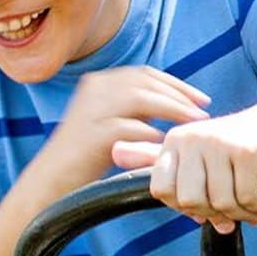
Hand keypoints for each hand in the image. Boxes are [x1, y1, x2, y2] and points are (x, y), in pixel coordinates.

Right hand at [37, 67, 210, 190]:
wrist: (52, 181)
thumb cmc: (88, 156)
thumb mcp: (114, 121)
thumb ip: (140, 108)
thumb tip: (179, 101)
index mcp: (100, 82)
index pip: (146, 74)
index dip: (177, 84)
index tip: (201, 99)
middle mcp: (94, 90)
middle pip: (146, 81)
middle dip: (180, 94)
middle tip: (204, 110)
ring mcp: (90, 110)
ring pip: (140, 97)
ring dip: (172, 108)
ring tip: (193, 123)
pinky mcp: (90, 134)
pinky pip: (128, 127)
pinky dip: (150, 133)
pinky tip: (164, 143)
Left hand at [111, 102, 256, 233]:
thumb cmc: (238, 145)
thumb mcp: (197, 153)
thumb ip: (157, 159)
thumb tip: (115, 152)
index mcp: (175, 140)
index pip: (161, 191)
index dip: (182, 205)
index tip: (203, 202)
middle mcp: (193, 138)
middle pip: (190, 201)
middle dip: (214, 212)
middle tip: (232, 209)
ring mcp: (221, 143)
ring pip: (220, 202)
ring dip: (241, 213)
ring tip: (252, 205)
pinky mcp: (248, 151)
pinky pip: (246, 198)